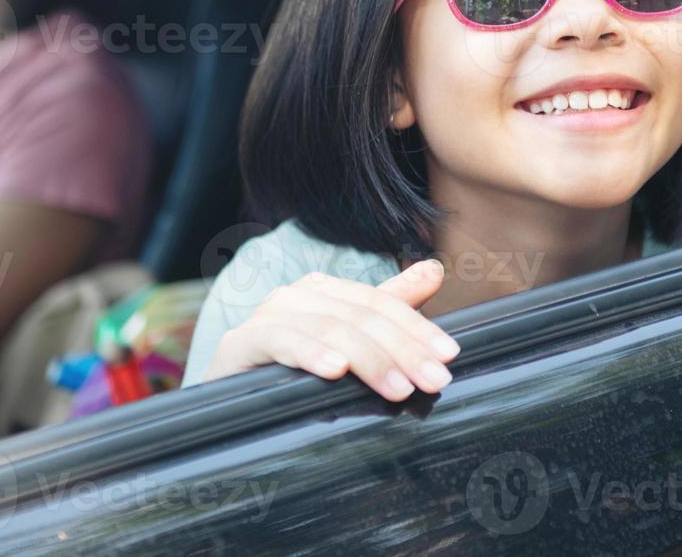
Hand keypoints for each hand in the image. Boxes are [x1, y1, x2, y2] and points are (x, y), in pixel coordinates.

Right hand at [203, 259, 460, 399]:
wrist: (232, 410)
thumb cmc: (294, 378)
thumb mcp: (349, 343)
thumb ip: (389, 307)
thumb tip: (433, 269)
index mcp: (324, 292)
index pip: (380, 303)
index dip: (417, 328)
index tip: (449, 356)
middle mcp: (295, 297)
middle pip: (360, 316)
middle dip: (403, 349)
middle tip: (435, 380)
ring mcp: (266, 317)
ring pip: (328, 328)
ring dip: (368, 359)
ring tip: (399, 388)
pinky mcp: (239, 343)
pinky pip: (278, 341)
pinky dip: (309, 353)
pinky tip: (334, 371)